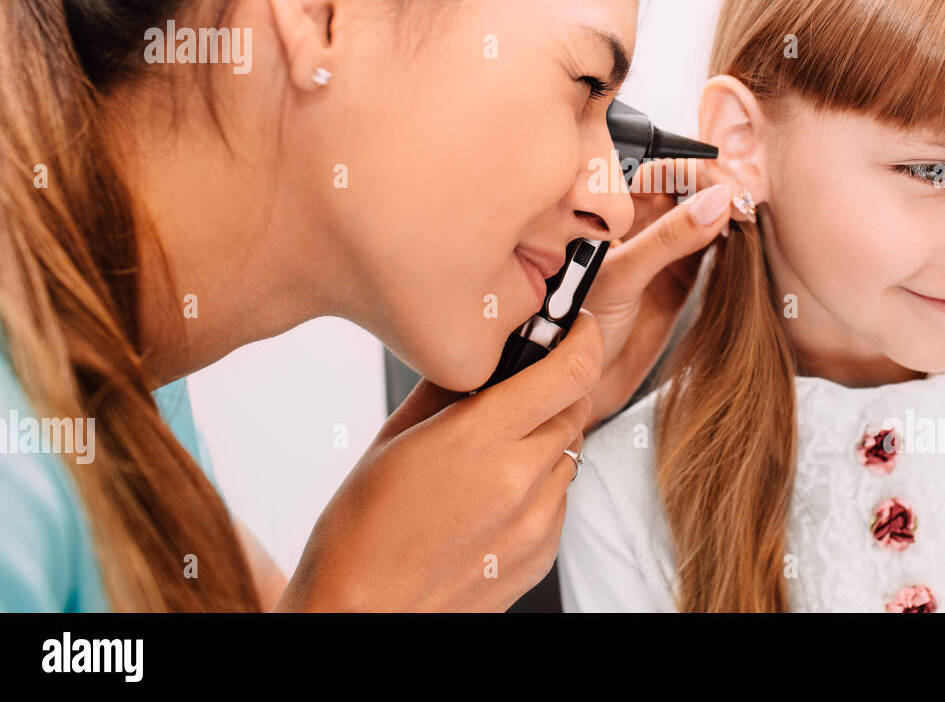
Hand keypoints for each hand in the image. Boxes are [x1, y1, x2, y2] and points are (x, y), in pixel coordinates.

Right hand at [273, 311, 602, 611]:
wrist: (360, 616)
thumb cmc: (361, 532)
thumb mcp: (393, 439)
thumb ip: (448, 390)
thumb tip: (481, 356)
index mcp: (481, 439)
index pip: (572, 371)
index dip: (584, 340)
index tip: (579, 328)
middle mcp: (519, 480)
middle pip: (576, 410)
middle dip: (556, 392)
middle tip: (518, 395)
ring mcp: (535, 524)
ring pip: (570, 455)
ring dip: (545, 442)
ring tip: (491, 458)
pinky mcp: (541, 557)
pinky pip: (559, 501)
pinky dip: (538, 488)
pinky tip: (491, 498)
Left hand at [580, 158, 751, 428]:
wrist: (581, 382)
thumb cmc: (578, 326)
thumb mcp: (620, 276)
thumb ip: (667, 239)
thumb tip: (719, 201)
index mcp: (613, 207)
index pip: (665, 169)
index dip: (701, 172)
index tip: (730, 189)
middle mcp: (640, 220)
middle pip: (692, 185)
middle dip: (723, 187)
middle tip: (748, 204)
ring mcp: (664, 246)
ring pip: (708, 214)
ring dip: (732, 213)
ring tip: (751, 222)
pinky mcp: (683, 275)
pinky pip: (716, 247)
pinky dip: (734, 243)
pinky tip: (745, 243)